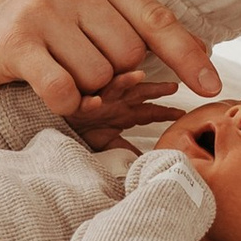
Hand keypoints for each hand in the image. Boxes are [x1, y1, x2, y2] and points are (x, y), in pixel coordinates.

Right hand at [0, 0, 217, 117]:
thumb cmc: (28, 18)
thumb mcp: (80, 4)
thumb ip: (129, 22)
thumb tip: (198, 51)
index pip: (156, 18)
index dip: (188, 54)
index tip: (212, 83)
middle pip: (128, 57)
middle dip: (109, 74)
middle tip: (73, 63)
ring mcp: (44, 11)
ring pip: (99, 78)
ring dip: (81, 88)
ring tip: (52, 68)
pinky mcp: (17, 42)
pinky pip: (65, 91)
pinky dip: (63, 102)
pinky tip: (44, 88)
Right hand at [64, 64, 182, 146]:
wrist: (58, 126)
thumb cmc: (83, 132)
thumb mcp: (110, 145)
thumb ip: (128, 152)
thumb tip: (151, 164)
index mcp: (124, 113)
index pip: (149, 111)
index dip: (166, 111)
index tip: (182, 113)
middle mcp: (114, 103)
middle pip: (139, 93)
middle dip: (155, 89)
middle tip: (172, 86)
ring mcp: (97, 100)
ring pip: (113, 87)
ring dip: (126, 81)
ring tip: (139, 75)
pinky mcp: (77, 105)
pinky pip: (83, 102)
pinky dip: (89, 101)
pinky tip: (95, 101)